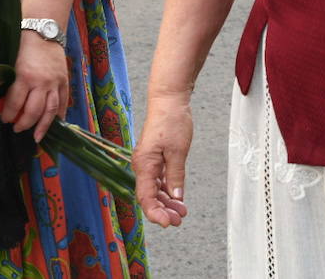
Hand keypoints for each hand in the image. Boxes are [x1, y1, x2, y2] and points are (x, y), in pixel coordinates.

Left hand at [0, 32, 68, 142]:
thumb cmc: (23, 40)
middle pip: (33, 111)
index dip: (8, 115)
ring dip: (43, 126)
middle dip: (23, 123)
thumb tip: (0, 100)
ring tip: (36, 137)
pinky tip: (55, 123)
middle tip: (16, 128)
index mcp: (24, 75)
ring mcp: (55, 82)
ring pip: (51, 110)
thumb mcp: (9, 59)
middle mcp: (42, 82)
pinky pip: (63, 101)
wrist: (44, 27)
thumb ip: (6, 80)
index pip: (15, 103)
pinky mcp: (64, 80)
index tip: (4, 119)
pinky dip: (60, 114)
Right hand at [133, 96, 192, 226]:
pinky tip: (178, 199)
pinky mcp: (154, 158)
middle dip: (163, 211)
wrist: (168, 100)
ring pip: (155, 190)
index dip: (155, 213)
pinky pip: (159, 180)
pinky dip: (168, 190)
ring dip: (167, 202)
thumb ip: (175, 175)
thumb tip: (176, 198)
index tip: (169, 223)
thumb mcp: (178, 150)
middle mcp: (142, 165)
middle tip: (180, 220)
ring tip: (182, 212)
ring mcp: (148, 162)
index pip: (145, 197)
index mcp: (144, 164)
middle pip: (149, 196)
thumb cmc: (171, 121)